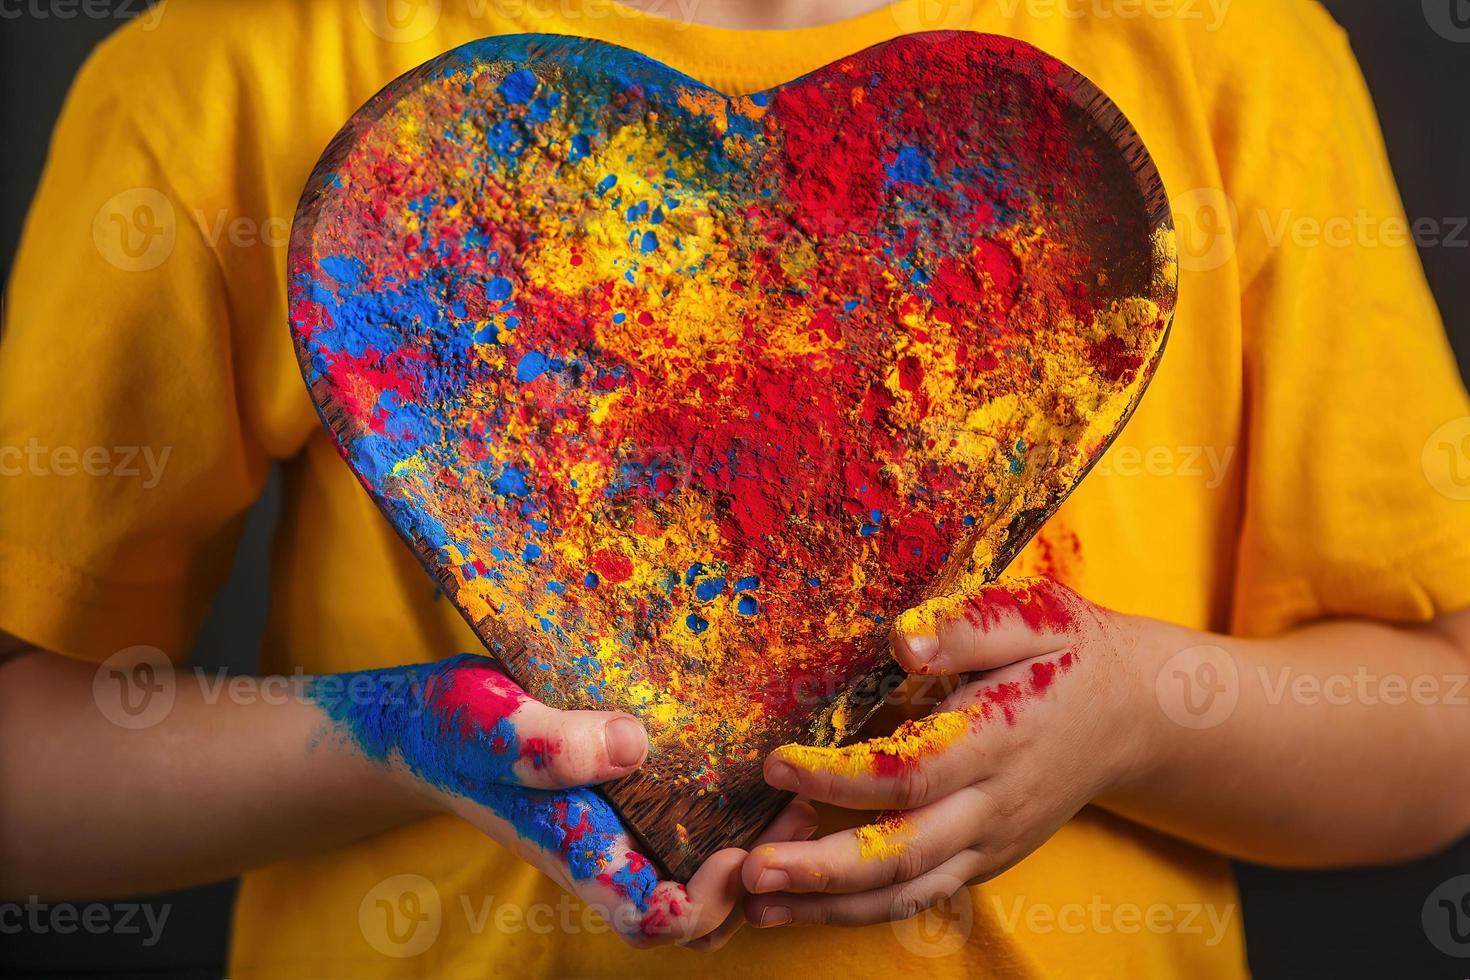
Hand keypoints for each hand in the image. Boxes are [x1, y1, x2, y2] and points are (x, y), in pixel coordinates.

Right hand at [309, 653, 813, 946]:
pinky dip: (729, 817)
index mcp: (578, 852)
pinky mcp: (626, 799)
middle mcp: (606, 853)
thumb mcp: (494, 724)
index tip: (740, 852)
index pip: (653, 920)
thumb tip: (634, 746)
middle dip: (754, 882)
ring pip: (697, 878)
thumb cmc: (453, 728)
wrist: (429, 721)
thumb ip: (550, 746)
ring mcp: (618, 831)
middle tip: (798, 815)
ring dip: (752, 851)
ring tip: (793, 795)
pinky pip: (687, 831)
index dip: (706, 903)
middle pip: (692, 917)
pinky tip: (754, 768)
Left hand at [741, 577, 1153, 927]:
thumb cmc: (1067, 650)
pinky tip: (803, 906)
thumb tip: (901, 638)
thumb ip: (966, 625)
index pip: (911, 771)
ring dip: (831, 905)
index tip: (777, 763)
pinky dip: (860, 907)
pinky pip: (920, 895)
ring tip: (759, 906)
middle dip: (824, 868)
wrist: (1135, 712)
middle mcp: (996, 804)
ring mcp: (993, 841)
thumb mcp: (1030, 614)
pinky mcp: (985, 859)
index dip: (841, 776)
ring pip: (908, 890)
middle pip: (904, 851)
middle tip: (752, 870)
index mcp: (999, 737)